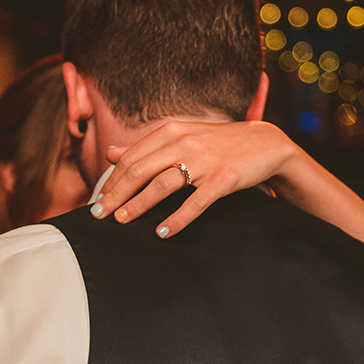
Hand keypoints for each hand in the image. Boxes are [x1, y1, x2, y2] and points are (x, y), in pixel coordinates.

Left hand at [91, 120, 297, 238]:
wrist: (265, 143)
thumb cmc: (218, 144)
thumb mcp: (182, 137)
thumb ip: (147, 147)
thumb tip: (112, 154)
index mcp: (171, 131)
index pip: (131, 157)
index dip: (112, 180)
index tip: (99, 200)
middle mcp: (185, 142)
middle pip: (140, 170)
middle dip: (116, 194)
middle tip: (100, 214)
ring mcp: (205, 160)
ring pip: (162, 184)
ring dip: (139, 204)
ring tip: (123, 220)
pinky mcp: (223, 178)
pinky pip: (195, 202)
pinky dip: (177, 219)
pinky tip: (162, 232)